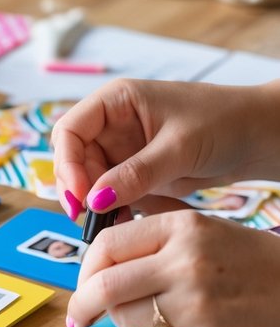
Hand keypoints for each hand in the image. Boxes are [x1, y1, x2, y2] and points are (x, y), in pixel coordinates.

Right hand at [51, 78, 277, 218]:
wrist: (261, 136)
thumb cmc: (226, 122)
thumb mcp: (179, 148)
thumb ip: (135, 174)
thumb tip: (94, 200)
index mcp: (116, 101)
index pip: (69, 130)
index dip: (67, 164)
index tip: (80, 197)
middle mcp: (114, 123)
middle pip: (73, 158)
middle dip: (77, 187)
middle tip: (89, 218)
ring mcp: (124, 149)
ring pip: (90, 180)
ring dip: (95, 203)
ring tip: (110, 224)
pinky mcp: (138, 172)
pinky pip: (113, 194)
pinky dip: (115, 209)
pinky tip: (126, 221)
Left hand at [66, 211, 279, 326]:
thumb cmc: (252, 264)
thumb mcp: (206, 230)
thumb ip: (156, 234)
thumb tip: (99, 245)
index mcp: (184, 227)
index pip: (106, 245)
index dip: (85, 268)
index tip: (83, 282)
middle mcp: (187, 261)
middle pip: (105, 285)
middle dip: (83, 304)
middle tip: (78, 316)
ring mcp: (197, 303)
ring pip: (126, 318)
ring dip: (126, 322)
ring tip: (150, 318)